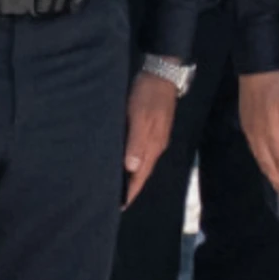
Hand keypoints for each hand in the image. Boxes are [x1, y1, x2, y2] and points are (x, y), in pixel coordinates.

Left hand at [123, 71, 179, 209]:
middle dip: (132, 187)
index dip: (131, 190)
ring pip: (143, 162)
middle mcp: (156, 145)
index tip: (120, 206)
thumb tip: (132, 169)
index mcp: (154, 145)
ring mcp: (156, 137)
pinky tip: (126, 160)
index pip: (142, 175)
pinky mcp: (153, 128)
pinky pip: (142, 151)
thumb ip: (136, 142)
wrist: (162, 73)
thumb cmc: (147, 94)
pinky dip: (134, 160)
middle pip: (143, 172)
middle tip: (116, 200)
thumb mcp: (140, 117)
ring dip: (132, 175)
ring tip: (119, 184)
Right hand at [238, 69, 278, 199]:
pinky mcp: (246, 122)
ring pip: (259, 156)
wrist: (256, 65)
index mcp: (271, 128)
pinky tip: (263, 161)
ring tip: (275, 184)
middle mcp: (258, 132)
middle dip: (277, 178)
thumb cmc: (277, 82)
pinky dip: (259, 159)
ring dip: (268, 171)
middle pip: (268, 160)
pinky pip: (253, 147)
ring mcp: (250, 128)